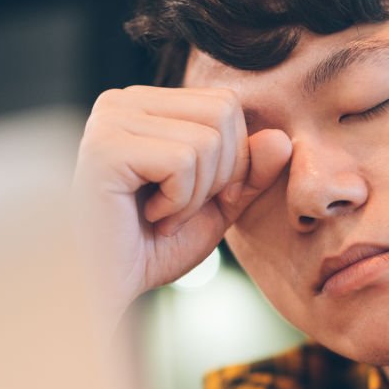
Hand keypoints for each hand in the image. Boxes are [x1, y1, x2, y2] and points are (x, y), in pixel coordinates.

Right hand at [72, 85, 291, 326]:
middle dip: (220, 174)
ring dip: (196, 194)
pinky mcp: (106, 147)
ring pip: (208, 140)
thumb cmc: (153, 248)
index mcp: (146, 104)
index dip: (233, 160)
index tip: (196, 198)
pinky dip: (179, 202)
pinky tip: (148, 217)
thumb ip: (250, 173)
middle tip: (178, 209)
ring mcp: (110, 119)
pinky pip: (183, 161)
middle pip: (223, 113)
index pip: (226, 105)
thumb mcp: (217, 207)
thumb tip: (282, 138)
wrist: (109, 288)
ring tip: (161, 216)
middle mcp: (123, 100)